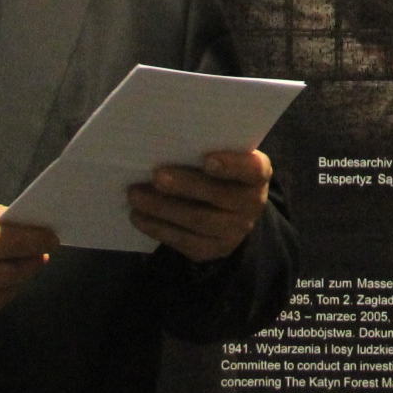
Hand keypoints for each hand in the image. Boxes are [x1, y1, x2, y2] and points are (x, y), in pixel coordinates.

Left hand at [129, 149, 273, 262]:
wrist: (230, 211)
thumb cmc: (219, 172)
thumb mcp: (223, 157)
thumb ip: (205, 150)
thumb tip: (166, 143)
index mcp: (258, 174)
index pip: (252, 169)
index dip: (231, 165)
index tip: (206, 159)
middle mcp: (252, 204)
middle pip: (218, 196)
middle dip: (184, 186)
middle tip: (156, 176)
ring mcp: (234, 231)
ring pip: (197, 220)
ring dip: (162, 208)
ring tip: (135, 195)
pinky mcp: (213, 250)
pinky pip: (184, 241)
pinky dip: (158, 228)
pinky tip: (138, 216)